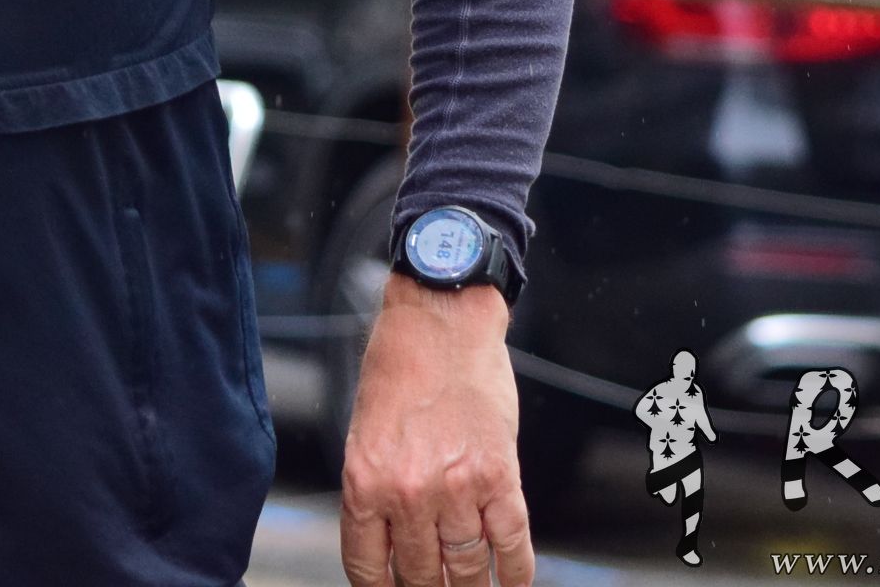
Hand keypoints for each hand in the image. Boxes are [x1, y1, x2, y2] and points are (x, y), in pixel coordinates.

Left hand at [340, 275, 529, 586]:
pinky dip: (514, 574)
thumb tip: (390, 542)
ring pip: (467, 569)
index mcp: (364, 481)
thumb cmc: (399, 366)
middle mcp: (407, 492)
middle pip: (420, 576)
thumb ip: (375, 489)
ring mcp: (457, 489)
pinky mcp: (500, 477)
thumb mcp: (365, 432)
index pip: (368, 567)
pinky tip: (511, 583)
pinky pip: (511, 545)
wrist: (440, 319)